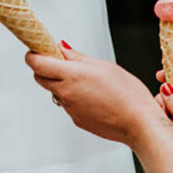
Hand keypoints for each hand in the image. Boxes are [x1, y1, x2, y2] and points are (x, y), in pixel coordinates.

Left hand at [26, 43, 161, 146]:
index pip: (36, 63)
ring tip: (85, 82)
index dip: (33, 54)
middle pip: (40, 78)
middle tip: (61, 62)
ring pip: (54, 92)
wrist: (140, 124)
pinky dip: (73, 98)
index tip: (38, 49)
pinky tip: (92, 97)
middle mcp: (66, 93)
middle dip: (45, 68)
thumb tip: (60, 48)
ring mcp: (70, 109)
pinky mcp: (77, 120)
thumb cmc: (128, 94)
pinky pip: (67, 105)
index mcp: (72, 75)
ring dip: (61, 84)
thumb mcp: (103, 66)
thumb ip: (77, 57)